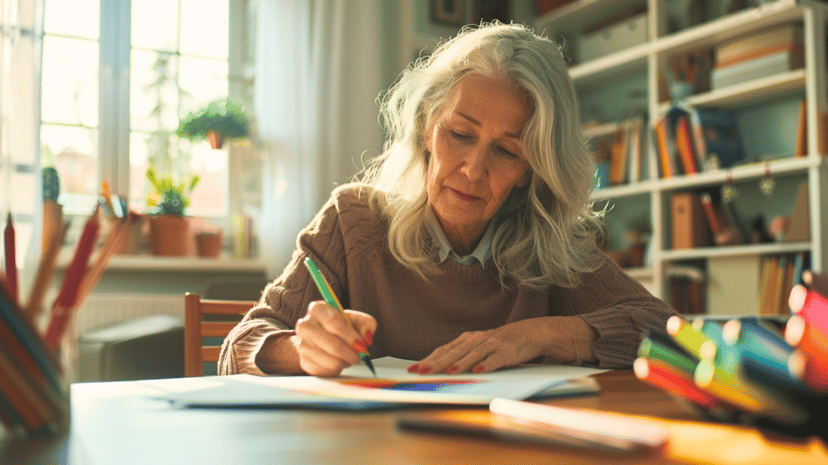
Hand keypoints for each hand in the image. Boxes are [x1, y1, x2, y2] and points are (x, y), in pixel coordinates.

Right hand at [293, 300, 376, 376]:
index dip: (350, 335)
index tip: (361, 344)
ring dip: (345, 362)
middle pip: (332, 344)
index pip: (334, 322)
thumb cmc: (341, 326)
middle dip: (350, 353)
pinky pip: (325, 371)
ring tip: (348, 358)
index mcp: (317, 309)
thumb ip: (366, 324)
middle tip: (359, 356)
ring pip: (330, 360)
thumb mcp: (356, 319)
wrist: (322, 338)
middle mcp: (305, 325)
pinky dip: (337, 369)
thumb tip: (366, 338)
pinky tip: (338, 362)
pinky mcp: (304, 361)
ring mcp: (302, 344)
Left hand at [407, 319, 544, 374]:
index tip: (413, 369)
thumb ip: (461, 356)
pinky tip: (479, 371)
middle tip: (422, 372)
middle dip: (437, 362)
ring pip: (473, 355)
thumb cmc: (500, 343)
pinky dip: (487, 364)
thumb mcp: (479, 347)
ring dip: (460, 363)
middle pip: (454, 352)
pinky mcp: (507, 351)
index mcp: (467, 340)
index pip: (444, 349)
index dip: (428, 359)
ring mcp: (492, 344)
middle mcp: (477, 340)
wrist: (529, 332)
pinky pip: (496, 359)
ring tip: (448, 372)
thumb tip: (439, 370)